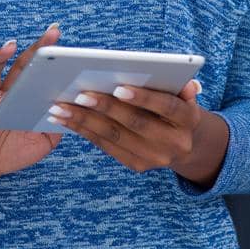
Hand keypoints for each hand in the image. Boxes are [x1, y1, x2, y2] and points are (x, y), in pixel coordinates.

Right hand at [0, 23, 65, 187]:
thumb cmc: (9, 151)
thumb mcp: (41, 143)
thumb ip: (56, 128)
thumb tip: (73, 113)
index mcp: (20, 98)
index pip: (34, 71)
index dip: (46, 56)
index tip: (60, 37)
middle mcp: (2, 96)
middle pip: (16, 67)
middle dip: (33, 50)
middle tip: (51, 34)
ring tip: (8, 47)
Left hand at [43, 77, 207, 175]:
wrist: (184, 142)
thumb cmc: (177, 104)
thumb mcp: (185, 94)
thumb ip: (183, 86)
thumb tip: (189, 84)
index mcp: (188, 121)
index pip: (167, 107)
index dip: (144, 98)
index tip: (119, 87)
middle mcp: (174, 144)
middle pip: (136, 123)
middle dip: (106, 108)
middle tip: (80, 93)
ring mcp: (154, 158)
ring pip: (115, 137)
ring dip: (85, 121)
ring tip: (61, 107)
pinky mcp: (136, 164)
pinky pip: (106, 146)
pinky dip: (84, 131)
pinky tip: (65, 119)